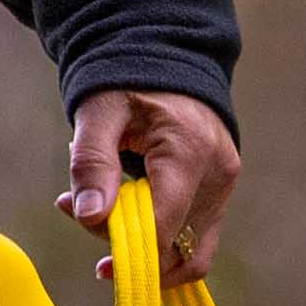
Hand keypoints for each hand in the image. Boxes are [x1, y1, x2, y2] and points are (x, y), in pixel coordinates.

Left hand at [62, 88, 239, 286]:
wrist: (166, 56)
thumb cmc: (128, 78)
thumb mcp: (98, 111)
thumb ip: (92, 162)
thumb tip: (89, 216)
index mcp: (190, 151)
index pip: (163, 227)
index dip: (127, 247)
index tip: (92, 244)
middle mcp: (218, 175)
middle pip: (176, 244)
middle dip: (128, 244)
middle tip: (79, 212)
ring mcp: (226, 186)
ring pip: (189, 248)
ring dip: (144, 246)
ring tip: (102, 213)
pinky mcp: (222, 192)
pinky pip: (194, 236)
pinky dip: (159, 237)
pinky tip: (126, 214)